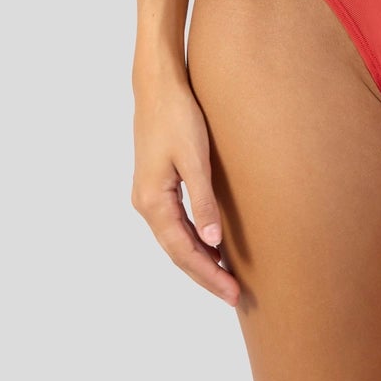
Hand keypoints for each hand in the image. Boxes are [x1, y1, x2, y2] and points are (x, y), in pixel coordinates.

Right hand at [131, 76, 240, 306]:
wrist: (157, 86)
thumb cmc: (177, 116)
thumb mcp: (194, 157)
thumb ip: (203, 200)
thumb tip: (213, 242)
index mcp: (153, 202)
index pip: (183, 251)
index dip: (208, 275)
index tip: (232, 293)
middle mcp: (145, 204)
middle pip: (177, 251)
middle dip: (205, 274)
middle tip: (234, 295)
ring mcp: (148, 195)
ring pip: (175, 239)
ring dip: (199, 259)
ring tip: (226, 277)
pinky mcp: (156, 184)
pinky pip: (175, 223)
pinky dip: (192, 239)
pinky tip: (210, 243)